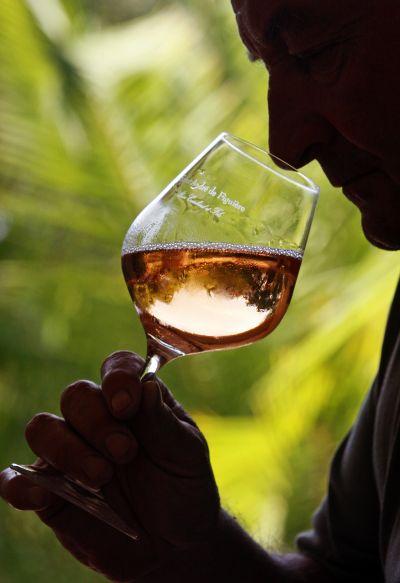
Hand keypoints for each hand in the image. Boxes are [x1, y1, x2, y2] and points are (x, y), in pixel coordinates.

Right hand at [0, 351, 220, 581]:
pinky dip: (21, 483)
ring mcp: (69, 454)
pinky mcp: (50, 493)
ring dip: (67, 449)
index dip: (117, 377)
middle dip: (97, 421)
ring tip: (100, 478)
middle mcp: (97, 420)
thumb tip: (147, 386)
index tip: (126, 404)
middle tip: (125, 453)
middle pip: (76, 395)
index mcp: (134, 401)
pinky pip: (18, 480)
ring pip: (43, 428)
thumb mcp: (186, 455)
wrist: (175, 542)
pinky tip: (41, 494)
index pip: (116, 368)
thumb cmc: (182, 487)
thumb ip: (165, 424)